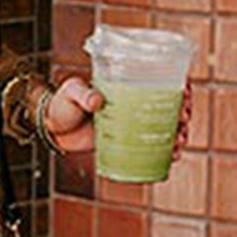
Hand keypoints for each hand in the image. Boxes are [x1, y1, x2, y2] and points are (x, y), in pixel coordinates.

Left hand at [42, 74, 194, 158]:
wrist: (51, 128)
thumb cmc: (61, 103)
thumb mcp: (71, 92)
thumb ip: (83, 93)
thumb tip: (98, 100)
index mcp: (126, 85)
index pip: (159, 80)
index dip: (178, 84)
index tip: (186, 91)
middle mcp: (133, 103)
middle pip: (168, 105)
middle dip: (183, 111)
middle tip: (183, 118)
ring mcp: (131, 124)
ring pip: (164, 127)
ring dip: (178, 133)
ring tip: (180, 140)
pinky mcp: (126, 143)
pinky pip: (150, 147)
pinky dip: (164, 151)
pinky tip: (172, 156)